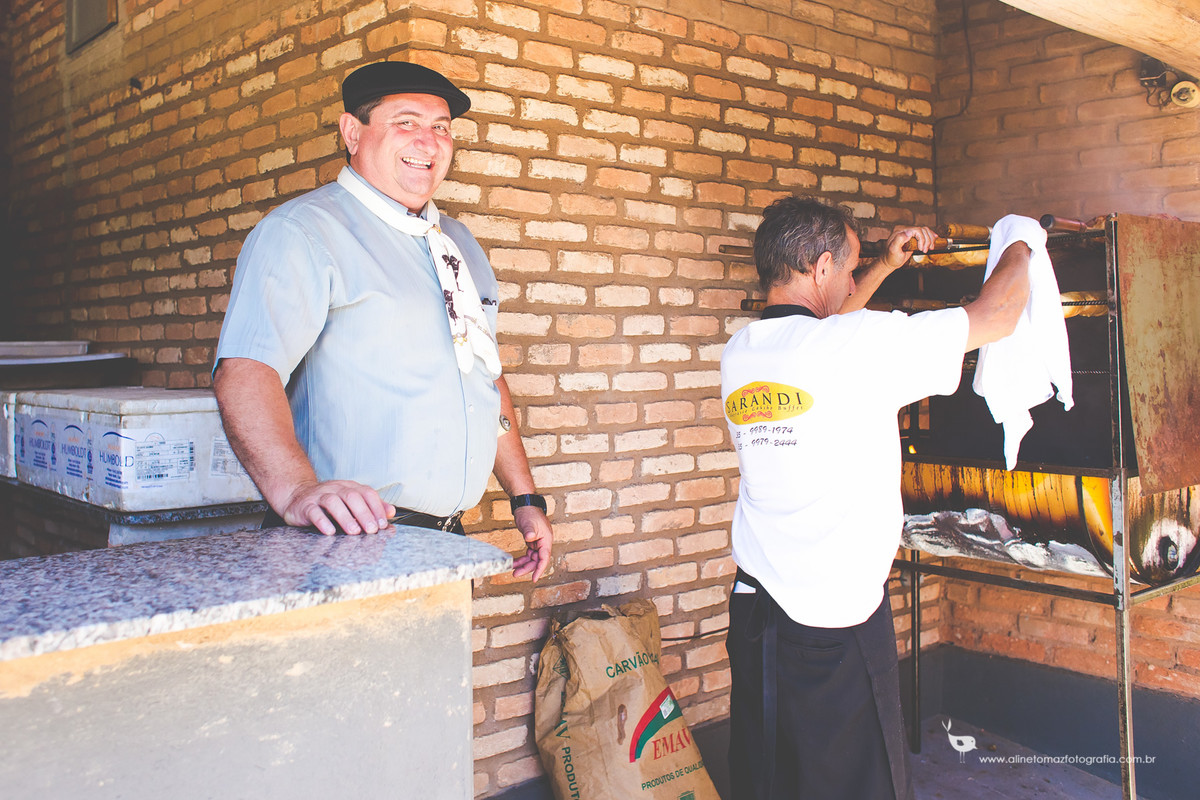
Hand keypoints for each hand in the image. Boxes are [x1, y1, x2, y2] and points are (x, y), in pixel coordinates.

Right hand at [279, 480, 394, 535]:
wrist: (297, 497)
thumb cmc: (327, 503)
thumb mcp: (350, 502)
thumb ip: (371, 507)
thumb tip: (391, 512)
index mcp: (349, 487)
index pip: (367, 493)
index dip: (376, 507)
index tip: (383, 523)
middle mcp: (335, 488)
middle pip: (352, 496)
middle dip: (364, 514)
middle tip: (372, 530)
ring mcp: (319, 496)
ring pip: (333, 502)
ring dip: (346, 517)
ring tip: (354, 531)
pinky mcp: (305, 506)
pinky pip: (314, 512)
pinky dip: (322, 521)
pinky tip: (330, 531)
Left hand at [511, 505, 552, 580]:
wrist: (524, 504)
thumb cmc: (529, 512)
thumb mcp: (528, 523)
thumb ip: (530, 532)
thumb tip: (530, 538)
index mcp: (546, 539)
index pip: (545, 557)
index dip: (540, 569)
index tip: (534, 578)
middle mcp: (544, 542)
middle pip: (538, 560)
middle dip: (527, 568)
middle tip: (516, 574)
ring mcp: (538, 542)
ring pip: (533, 558)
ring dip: (524, 564)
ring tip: (513, 569)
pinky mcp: (532, 541)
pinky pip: (529, 554)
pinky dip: (522, 558)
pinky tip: (515, 562)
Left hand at [882, 225, 937, 269]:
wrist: (890, 262)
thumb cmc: (891, 257)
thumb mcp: (893, 250)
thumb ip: (899, 239)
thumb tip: (909, 232)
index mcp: (900, 231)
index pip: (917, 230)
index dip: (922, 239)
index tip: (921, 249)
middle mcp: (905, 231)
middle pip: (923, 230)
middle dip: (927, 240)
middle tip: (925, 250)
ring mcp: (910, 234)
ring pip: (925, 231)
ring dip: (930, 239)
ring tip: (929, 248)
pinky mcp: (913, 238)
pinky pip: (924, 234)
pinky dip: (930, 236)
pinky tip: (934, 238)